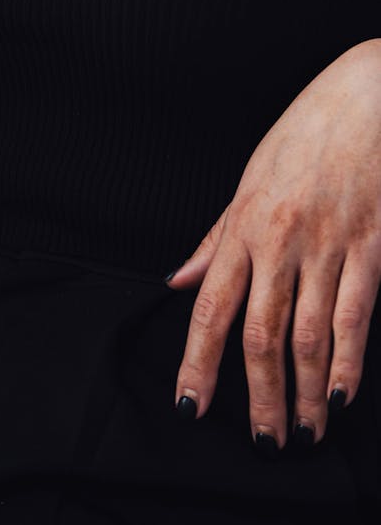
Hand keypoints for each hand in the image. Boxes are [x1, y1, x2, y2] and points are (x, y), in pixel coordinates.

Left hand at [168, 38, 380, 453]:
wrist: (364, 100)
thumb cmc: (302, 136)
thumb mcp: (247, 181)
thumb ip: (216, 239)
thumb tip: (180, 280)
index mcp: (244, 226)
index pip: (211, 307)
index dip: (199, 361)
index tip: (191, 401)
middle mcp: (280, 242)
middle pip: (261, 334)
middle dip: (257, 396)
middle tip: (261, 441)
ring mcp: (328, 246)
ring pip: (309, 336)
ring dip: (302, 394)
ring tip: (302, 433)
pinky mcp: (370, 248)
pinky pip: (355, 315)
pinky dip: (347, 362)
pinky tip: (339, 394)